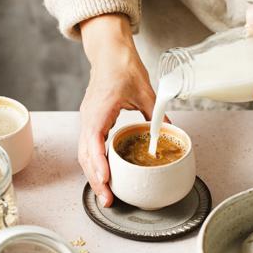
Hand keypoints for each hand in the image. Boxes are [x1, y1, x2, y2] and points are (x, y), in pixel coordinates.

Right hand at [79, 14, 156, 206]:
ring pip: (84, 153)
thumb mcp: (144, 90)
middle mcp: (89, 117)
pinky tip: (105, 174)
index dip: (98, 163)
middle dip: (95, 179)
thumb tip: (168, 133)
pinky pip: (88, 146)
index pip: (93, 141)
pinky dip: (94, 163)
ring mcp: (88, 119)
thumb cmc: (123, 66)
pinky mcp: (91, 120)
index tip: (106, 179)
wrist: (109, 52)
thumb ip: (156, 113)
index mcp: (100, 109)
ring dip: (93, 174)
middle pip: (85, 154)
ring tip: (106, 193)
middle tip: (108, 199)